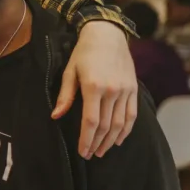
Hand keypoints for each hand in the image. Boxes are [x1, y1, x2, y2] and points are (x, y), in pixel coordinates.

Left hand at [54, 21, 137, 158]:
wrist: (107, 35)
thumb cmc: (83, 53)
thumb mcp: (69, 72)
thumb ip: (65, 96)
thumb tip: (56, 116)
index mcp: (94, 87)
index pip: (90, 121)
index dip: (86, 139)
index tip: (82, 152)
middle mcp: (112, 91)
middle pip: (105, 126)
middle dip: (97, 143)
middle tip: (90, 155)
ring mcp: (125, 91)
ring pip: (120, 123)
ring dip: (111, 140)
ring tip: (102, 151)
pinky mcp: (133, 89)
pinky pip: (132, 115)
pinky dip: (126, 130)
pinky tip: (119, 139)